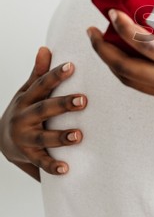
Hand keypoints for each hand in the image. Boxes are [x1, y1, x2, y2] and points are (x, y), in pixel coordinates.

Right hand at [0, 47, 86, 176]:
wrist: (3, 140)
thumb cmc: (24, 110)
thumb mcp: (27, 92)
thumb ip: (39, 73)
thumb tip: (45, 48)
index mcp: (26, 99)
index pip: (42, 85)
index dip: (56, 75)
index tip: (72, 66)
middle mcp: (24, 117)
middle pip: (44, 109)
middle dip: (63, 104)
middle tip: (84, 100)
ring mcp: (25, 137)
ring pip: (44, 137)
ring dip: (61, 137)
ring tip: (78, 135)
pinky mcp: (29, 155)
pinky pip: (41, 162)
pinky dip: (53, 166)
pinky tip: (66, 168)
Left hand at [87, 10, 153, 136]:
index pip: (144, 45)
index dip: (124, 27)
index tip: (112, 13)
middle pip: (123, 67)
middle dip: (102, 49)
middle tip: (92, 31)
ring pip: (127, 79)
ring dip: (110, 61)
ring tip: (104, 42)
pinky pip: (139, 85)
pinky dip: (125, 70)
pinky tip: (127, 58)